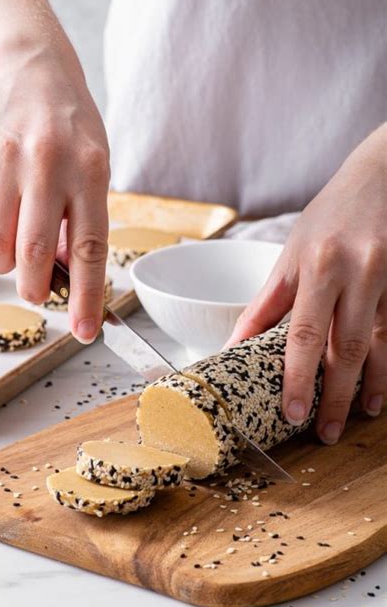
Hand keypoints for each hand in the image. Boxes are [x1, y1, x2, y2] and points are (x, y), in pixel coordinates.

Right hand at [0, 40, 109, 343]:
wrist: (31, 69)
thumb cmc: (71, 132)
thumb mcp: (95, 169)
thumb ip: (80, 222)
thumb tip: (64, 278)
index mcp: (90, 171)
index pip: (90, 248)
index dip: (87, 297)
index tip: (86, 332)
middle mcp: (48, 162)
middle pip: (34, 252)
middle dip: (34, 288)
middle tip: (36, 292)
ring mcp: (4, 155)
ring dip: (2, 263)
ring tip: (12, 249)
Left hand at [225, 124, 386, 443]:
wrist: (382, 174)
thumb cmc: (329, 216)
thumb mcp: (290, 253)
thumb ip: (266, 304)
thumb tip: (235, 346)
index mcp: (316, 264)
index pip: (303, 333)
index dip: (298, 378)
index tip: (292, 413)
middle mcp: (355, 271)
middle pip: (345, 348)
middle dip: (334, 396)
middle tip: (323, 432)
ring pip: (380, 345)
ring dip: (370, 387)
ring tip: (357, 418)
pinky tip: (382, 388)